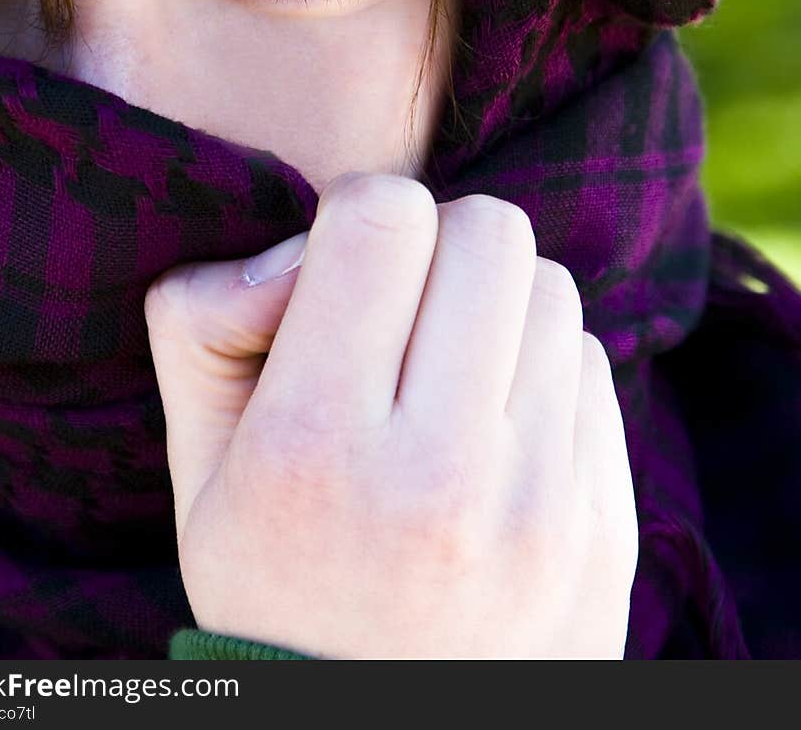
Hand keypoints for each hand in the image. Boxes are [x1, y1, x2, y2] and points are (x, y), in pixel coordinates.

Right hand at [144, 172, 638, 658]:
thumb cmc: (275, 591)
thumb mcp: (198, 470)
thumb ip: (204, 326)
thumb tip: (295, 246)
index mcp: (317, 450)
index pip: (384, 220)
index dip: (359, 213)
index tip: (344, 266)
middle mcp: (442, 475)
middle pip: (489, 232)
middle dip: (440, 243)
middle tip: (405, 306)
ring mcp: (542, 507)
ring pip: (552, 288)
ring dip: (496, 304)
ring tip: (450, 371)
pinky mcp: (605, 528)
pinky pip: (591, 366)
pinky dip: (541, 371)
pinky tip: (495, 431)